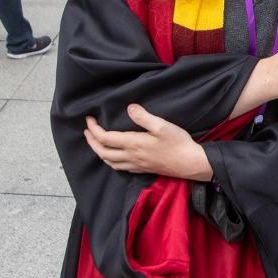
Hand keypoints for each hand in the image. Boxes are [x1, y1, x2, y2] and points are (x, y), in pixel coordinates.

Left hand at [84, 104, 211, 180]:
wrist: (190, 163)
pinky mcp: (143, 169)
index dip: (93, 129)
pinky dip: (110, 161)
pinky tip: (114, 156)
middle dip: (91, 141)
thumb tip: (129, 107)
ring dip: (99, 152)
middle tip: (87, 131)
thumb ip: (144, 116)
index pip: (105, 138)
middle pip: (102, 152)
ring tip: (96, 142)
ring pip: (109, 162)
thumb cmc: (178, 143)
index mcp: (133, 144)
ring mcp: (136, 165)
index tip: (89, 119)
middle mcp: (131, 156)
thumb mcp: (162, 126)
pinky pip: (120, 167)